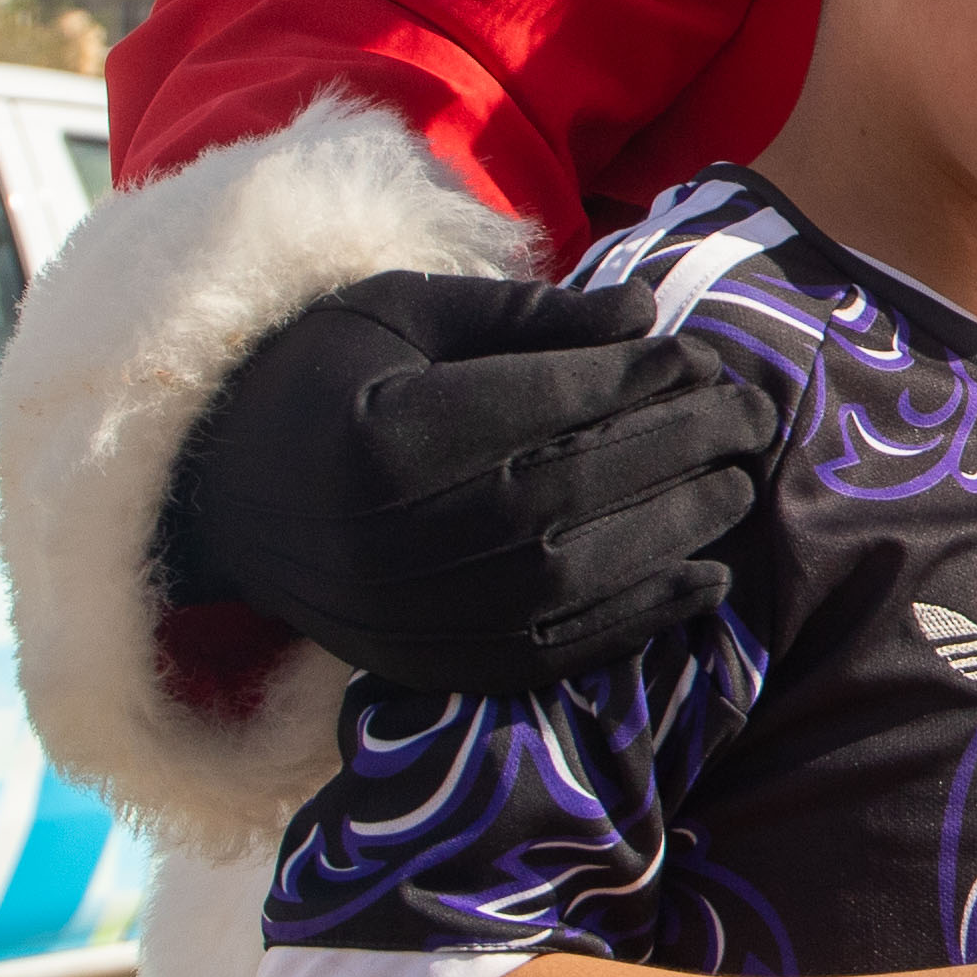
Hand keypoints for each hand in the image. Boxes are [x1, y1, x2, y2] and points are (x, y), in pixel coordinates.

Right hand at [167, 271, 782, 691]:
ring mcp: (412, 610)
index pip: (541, 404)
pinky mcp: (430, 664)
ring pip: (573, 574)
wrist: (224, 494)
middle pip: (570, 487)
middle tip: (753, 418)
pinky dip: (638, 618)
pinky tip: (704, 581)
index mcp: (383, 431)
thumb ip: (525, 317)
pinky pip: (552, 652)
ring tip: (737, 485)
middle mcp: (396, 531)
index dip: (635, 380)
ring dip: (674, 531)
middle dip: (676, 449)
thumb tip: (646, 312)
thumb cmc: (329, 377)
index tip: (701, 356)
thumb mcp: (404, 314)